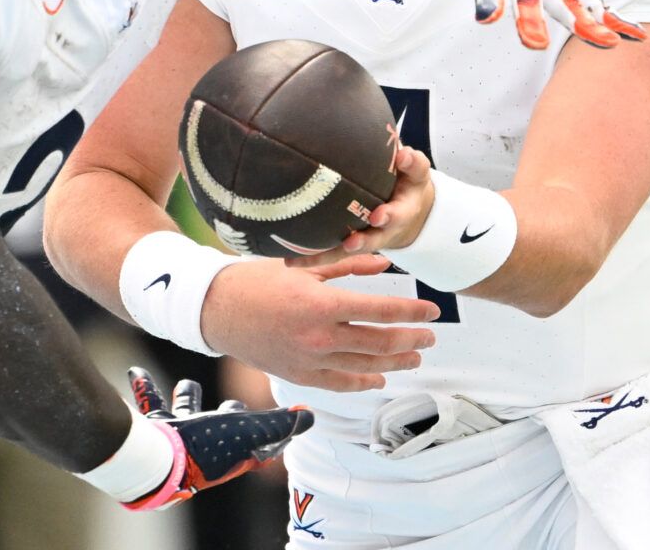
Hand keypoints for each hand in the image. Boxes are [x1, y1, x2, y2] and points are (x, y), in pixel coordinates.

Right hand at [120, 368, 312, 510]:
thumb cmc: (210, 446)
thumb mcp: (252, 430)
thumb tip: (310, 416)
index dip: (270, 425)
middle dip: (227, 411)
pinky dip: (144, 387)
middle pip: (222, 423)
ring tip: (187, 383)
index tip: (281, 413)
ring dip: (186, 397)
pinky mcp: (156, 428)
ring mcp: (180, 437)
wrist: (162, 460)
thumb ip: (281, 423)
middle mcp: (207, 443)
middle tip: (235, 403)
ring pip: (185, 411)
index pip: (259, 435)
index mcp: (233, 447)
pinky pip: (150, 403)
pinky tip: (136, 371)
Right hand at [203, 253, 439, 391]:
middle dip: (411, 340)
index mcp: (323, 304)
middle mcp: (320, 337)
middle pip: (380, 342)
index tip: (432, 310)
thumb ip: (348, 266)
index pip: (381, 311)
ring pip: (365, 366)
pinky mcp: (299, 376)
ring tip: (415, 358)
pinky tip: (379, 378)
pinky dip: (363, 381)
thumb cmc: (258, 281)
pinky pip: (339, 383)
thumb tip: (385, 266)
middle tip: (430, 336)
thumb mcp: (304, 266)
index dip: (411, 312)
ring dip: (395, 363)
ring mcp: (310, 361)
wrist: (217, 310)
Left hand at [287, 145, 435, 261]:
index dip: (389, 216)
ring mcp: (364, 239)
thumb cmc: (407, 184)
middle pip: (371, 241)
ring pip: (344, 252)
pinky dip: (311, 257)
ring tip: (302, 259)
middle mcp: (382, 231)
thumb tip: (402, 154)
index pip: (397, 215)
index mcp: (401, 213)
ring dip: (326, 256)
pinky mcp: (347, 242)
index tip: (378, 216)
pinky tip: (289, 259)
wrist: (407, 207)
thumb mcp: (415, 171)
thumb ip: (411, 162)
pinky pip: (329, 252)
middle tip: (350, 243)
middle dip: (361, 242)